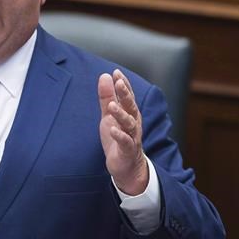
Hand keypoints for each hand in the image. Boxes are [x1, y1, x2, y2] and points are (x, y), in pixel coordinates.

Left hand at [98, 69, 147, 194]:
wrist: (126, 166)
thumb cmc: (118, 138)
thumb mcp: (109, 116)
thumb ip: (107, 97)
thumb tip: (105, 76)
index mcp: (129, 113)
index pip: (127, 96)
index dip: (123, 84)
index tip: (117, 72)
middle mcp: (133, 123)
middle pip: (131, 106)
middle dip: (125, 94)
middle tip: (118, 83)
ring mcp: (132, 136)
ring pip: (129, 123)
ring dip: (121, 114)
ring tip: (112, 106)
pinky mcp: (127, 150)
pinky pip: (125, 142)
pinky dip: (120, 135)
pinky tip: (113, 130)